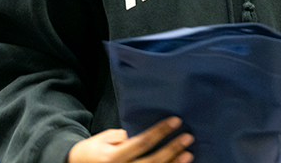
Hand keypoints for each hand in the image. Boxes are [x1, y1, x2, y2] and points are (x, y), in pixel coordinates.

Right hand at [67, 117, 193, 162]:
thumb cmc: (92, 152)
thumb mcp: (102, 140)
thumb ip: (120, 138)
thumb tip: (138, 139)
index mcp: (113, 158)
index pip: (142, 143)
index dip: (160, 132)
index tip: (175, 121)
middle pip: (152, 161)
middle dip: (172, 149)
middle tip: (188, 138)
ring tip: (188, 154)